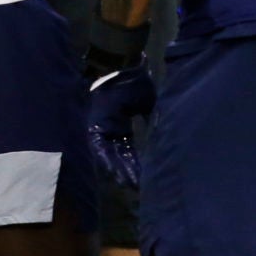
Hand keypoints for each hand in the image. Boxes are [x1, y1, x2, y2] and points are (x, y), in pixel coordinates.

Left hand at [87, 61, 156, 190]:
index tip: (143, 178)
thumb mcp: (147, 105)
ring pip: (109, 156)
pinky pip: (101, 148)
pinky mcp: (95, 127)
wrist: (122, 67)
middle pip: (118, 156)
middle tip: (137, 189)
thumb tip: (161, 133)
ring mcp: (100, 128)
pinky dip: (109, 161)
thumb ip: (152, 121)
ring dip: (119, 171)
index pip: (128, 150)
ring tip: (129, 186)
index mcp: (120, 125)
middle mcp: (109, 129)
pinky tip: (115, 174)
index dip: (136, 164)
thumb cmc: (135, 83)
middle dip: (128, 172)